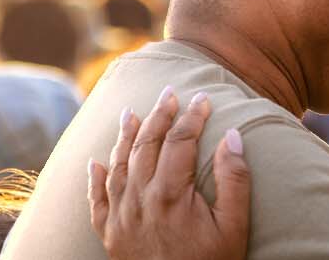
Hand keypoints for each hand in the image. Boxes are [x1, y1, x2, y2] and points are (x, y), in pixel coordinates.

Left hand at [87, 88, 251, 259]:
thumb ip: (234, 180)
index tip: (203, 99)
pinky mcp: (109, 236)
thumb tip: (231, 137)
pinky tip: (94, 162)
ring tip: (131, 113)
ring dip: (124, 136)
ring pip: (118, 165)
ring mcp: (120, 217)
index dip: (192, 116)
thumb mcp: (234, 227)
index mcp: (171, 194)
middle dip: (159, 114)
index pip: (180, 140)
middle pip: (146, 144)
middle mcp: (139, 200)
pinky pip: (97, 200)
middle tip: (169, 93)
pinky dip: (94, 178)